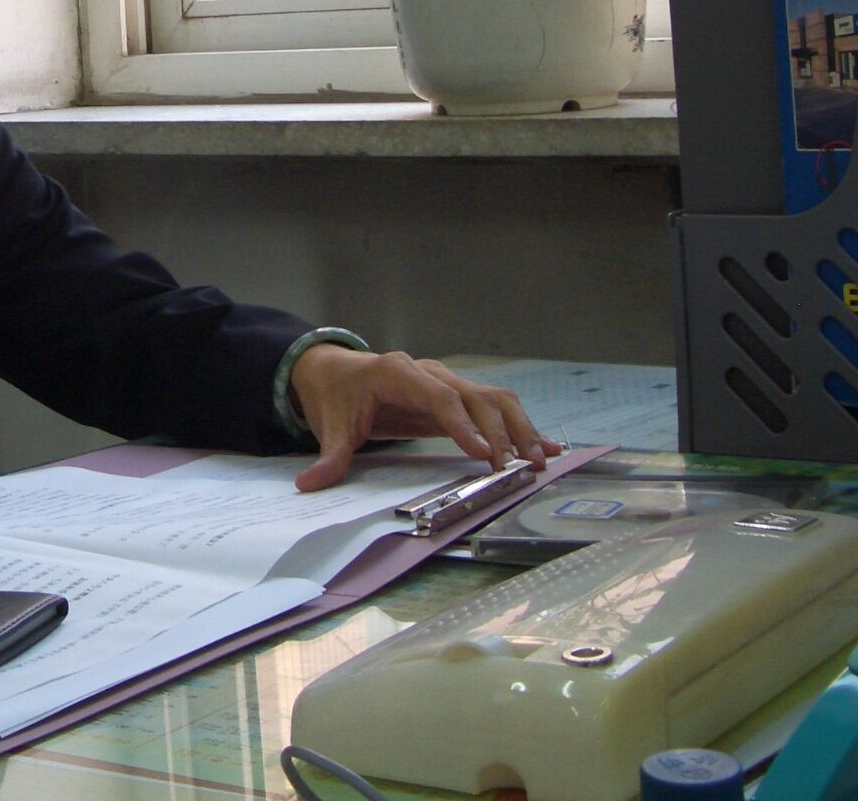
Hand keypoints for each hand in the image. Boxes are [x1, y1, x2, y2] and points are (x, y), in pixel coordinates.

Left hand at [286, 345, 562, 491]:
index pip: (438, 397)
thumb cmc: (337, 396)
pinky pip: (494, 408)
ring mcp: (448, 382)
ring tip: (539, 460)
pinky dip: (521, 426)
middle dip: (501, 431)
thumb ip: (328, 457)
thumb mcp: (330, 426)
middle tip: (518, 466)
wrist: (336, 372)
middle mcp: (430, 373)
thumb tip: (309, 484)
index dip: (462, 424)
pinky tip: (548, 447)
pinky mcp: (457, 397)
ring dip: (519, 428)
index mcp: (399, 374)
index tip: (482, 453)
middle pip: (475, 397)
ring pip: (494, 399)